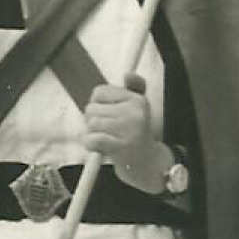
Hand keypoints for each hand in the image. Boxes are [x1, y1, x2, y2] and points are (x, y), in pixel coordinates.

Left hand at [83, 74, 165, 191]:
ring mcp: (128, 129)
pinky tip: (101, 148)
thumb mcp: (138, 107)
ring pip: (91, 123)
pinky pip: (92, 139)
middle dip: (92, 120)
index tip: (106, 114)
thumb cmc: (137, 133)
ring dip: (92, 134)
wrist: (148, 164)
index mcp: (137, 99)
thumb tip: (128, 74)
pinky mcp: (121, 146)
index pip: (99, 92)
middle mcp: (134, 111)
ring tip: (105, 139)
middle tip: (106, 130)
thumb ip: (133, 88)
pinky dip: (91, 145)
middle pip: (91, 108)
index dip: (96, 104)